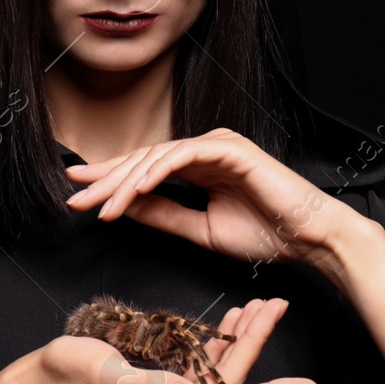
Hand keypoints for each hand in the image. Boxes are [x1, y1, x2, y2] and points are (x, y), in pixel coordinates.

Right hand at [19, 298, 316, 383]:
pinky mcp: (158, 383)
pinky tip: (227, 320)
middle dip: (256, 343)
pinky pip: (197, 364)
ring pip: (217, 369)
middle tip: (276, 304)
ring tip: (261, 304)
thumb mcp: (106, 375)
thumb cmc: (67, 378)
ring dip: (240, 339)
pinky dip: (215, 341)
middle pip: (229, 378)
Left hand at [62, 128, 358, 276]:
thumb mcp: (200, 229)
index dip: (109, 181)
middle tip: (74, 196)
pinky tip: (135, 189)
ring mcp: (218, 144)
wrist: (310, 239)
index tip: (77, 194)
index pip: (144, 169)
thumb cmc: (266, 234)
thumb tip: (123, 208)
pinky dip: (157, 171)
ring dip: (126, 183)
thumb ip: (163, 215)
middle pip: (143, 160)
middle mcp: (205, 149)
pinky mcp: (232, 148)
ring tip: (103, 207)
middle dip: (106, 180)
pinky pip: (184, 155)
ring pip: (158, 157)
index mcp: (199, 165)